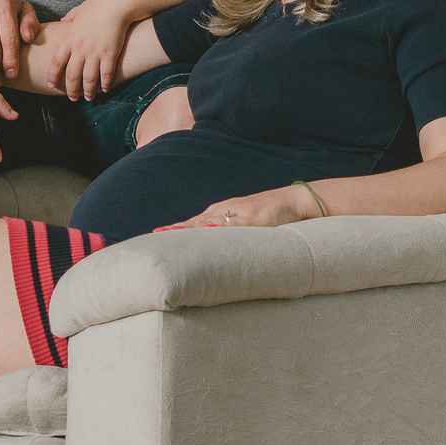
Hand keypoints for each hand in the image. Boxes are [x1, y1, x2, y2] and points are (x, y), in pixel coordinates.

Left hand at [46, 0, 133, 99]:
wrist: (116, 3)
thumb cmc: (98, 5)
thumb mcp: (79, 10)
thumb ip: (70, 17)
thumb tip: (64, 19)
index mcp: (70, 39)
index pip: (56, 62)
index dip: (53, 75)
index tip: (51, 84)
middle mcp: (80, 48)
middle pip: (72, 75)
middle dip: (71, 90)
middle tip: (72, 98)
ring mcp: (95, 52)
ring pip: (88, 79)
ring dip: (87, 91)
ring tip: (88, 98)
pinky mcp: (110, 54)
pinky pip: (106, 75)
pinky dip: (105, 85)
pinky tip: (105, 90)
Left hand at [156, 184, 318, 229]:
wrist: (293, 202)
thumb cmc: (266, 214)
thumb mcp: (240, 223)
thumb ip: (223, 231)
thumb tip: (206, 243)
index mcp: (218, 215)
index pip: (190, 225)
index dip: (172, 231)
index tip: (152, 237)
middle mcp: (223, 212)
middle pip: (193, 224)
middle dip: (174, 232)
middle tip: (153, 238)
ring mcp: (238, 216)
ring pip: (208, 224)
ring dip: (190, 231)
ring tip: (170, 236)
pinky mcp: (254, 220)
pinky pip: (234, 227)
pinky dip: (220, 231)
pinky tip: (208, 233)